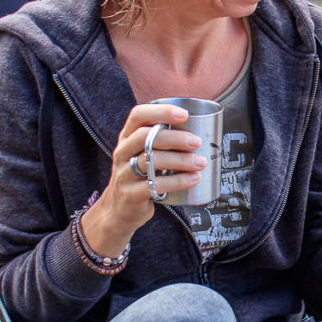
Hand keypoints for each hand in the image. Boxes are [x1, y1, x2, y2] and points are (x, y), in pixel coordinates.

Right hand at [80, 103, 206, 256]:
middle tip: (197, 142)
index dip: (160, 111)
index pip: (138, 115)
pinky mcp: (131, 194)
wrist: (120, 209)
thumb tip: (202, 130)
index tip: (183, 114)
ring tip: (200, 162)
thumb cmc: (140, 175)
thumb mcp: (143, 154)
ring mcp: (124, 173)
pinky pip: (155, 184)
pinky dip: (177, 181)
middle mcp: (123, 152)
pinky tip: (193, 178)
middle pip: (145, 138)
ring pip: (151, 161)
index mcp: (127, 137)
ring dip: (179, 160)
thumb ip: (163, 141)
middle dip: (174, 138)